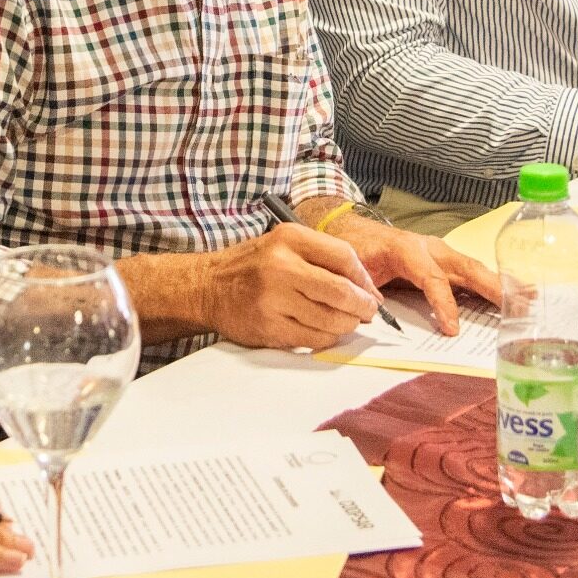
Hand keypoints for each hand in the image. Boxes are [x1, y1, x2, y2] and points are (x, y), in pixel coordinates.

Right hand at [199, 223, 382, 351]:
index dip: (365, 279)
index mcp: (288, 238)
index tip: (370, 292)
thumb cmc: (252, 267)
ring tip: (347, 322)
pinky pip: (314, 338)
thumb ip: (322, 258)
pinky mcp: (269, 326)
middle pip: (342, 291)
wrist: (207, 287)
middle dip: (363, 307)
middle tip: (369, 312)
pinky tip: (323, 331)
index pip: (344, 257)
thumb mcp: (283, 245)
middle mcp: (281, 266)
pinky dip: (327, 338)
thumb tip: (366, 289)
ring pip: (331, 320)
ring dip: (347, 325)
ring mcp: (273, 299)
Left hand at [322, 209, 503, 336]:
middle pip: (466, 268)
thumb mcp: (352, 269)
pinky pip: (471, 273)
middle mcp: (430, 248)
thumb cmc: (355, 249)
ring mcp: (441, 253)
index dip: (445, 304)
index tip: (453, 330)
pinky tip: (514, 295)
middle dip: (493, 287)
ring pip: (474, 269)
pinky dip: (493, 284)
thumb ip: (364, 288)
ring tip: (530, 298)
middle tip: (518, 305)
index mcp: (406, 250)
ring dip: (501, 284)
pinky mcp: (445, 261)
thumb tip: (375, 312)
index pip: (432, 278)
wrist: (353, 229)